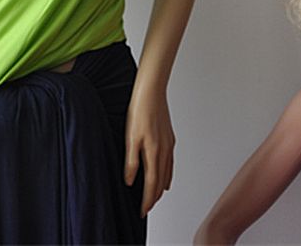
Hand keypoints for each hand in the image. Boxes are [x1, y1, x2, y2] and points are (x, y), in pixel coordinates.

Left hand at [123, 89, 175, 217]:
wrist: (152, 91)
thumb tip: (130, 180)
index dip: (147, 200)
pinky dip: (167, 173)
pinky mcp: (170, 137)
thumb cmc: (140, 110)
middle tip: (147, 207)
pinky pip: (170, 161)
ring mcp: (169, 143)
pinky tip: (164, 173)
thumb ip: (131, 161)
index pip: (151, 183)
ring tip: (155, 196)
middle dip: (154, 196)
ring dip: (161, 187)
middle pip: (161, 181)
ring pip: (167, 172)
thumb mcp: (130, 137)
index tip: (142, 211)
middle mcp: (165, 150)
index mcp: (154, 152)